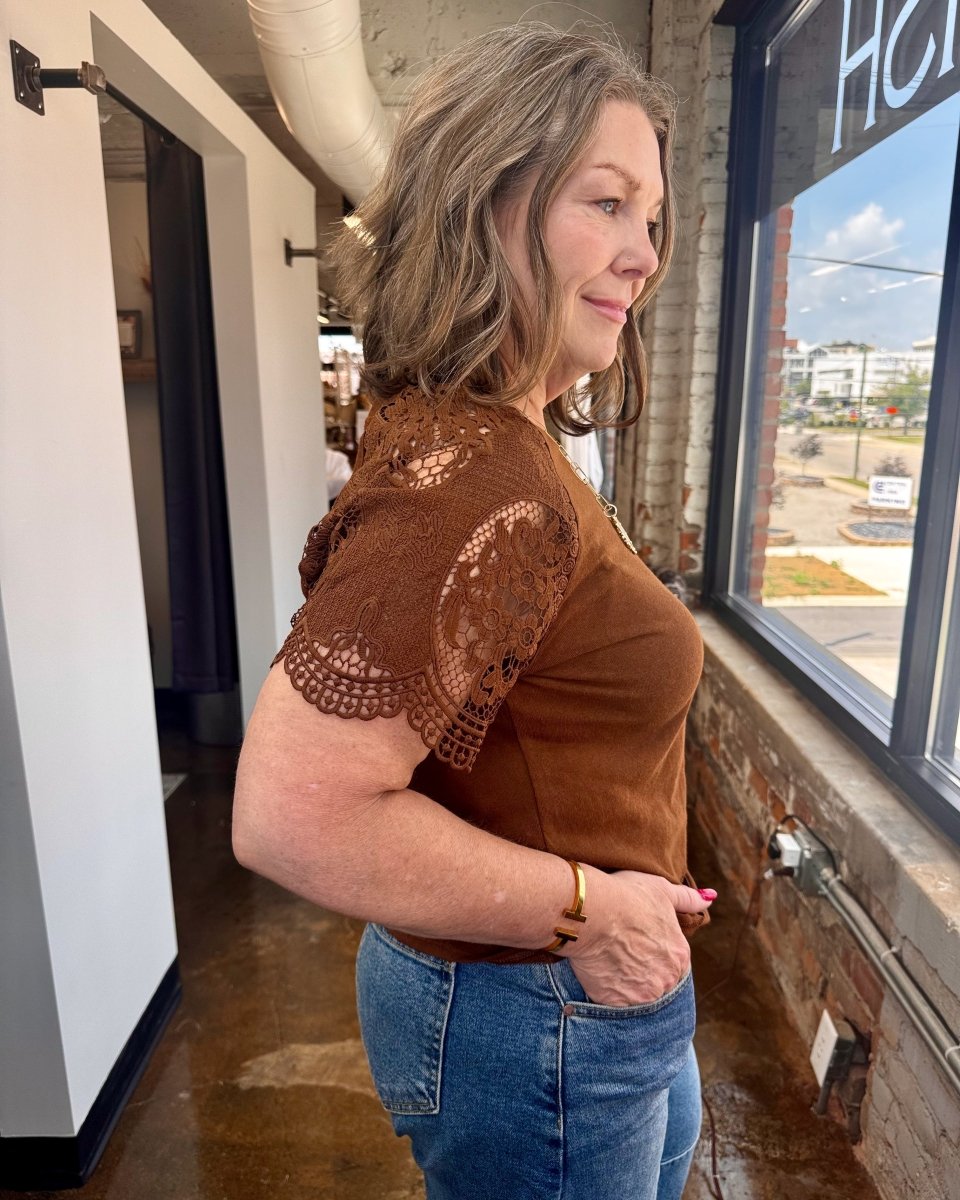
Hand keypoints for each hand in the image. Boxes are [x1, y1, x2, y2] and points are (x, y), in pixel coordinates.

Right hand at [557, 866, 714, 1005]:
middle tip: (622, 951)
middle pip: (658, 981)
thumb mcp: (662, 890)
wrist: (592, 911)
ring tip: (609, 961)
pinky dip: (608, 991)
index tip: (637, 941)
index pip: (673, 962)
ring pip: (638, 995)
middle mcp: (668, 979)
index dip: (654, 951)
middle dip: (643, 970)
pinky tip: (599, 971)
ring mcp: (643, 995)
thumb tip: (711, 896)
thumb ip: (688, 899)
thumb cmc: (626, 896)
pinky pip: (615, 1003)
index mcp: (680, 955)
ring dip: (627, 983)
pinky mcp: (618, 1004)